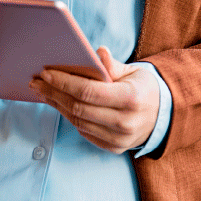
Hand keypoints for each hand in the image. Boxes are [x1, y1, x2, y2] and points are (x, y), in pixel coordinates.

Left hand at [30, 46, 159, 153]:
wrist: (163, 115)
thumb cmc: (144, 88)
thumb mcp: (135, 71)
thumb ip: (113, 65)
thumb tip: (97, 52)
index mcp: (131, 98)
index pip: (89, 91)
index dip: (64, 82)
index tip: (46, 73)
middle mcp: (125, 122)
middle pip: (79, 108)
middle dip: (54, 93)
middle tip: (36, 82)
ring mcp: (119, 138)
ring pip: (78, 122)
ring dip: (57, 106)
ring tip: (44, 91)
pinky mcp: (113, 148)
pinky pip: (84, 132)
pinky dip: (70, 117)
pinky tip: (59, 104)